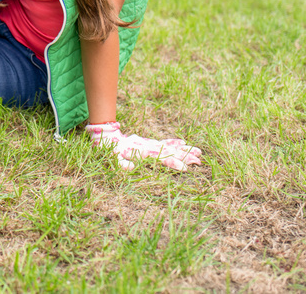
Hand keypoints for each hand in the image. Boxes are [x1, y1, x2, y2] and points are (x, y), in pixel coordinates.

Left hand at [86, 122, 201, 171]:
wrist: (106, 135)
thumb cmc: (108, 150)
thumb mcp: (111, 158)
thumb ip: (120, 164)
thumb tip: (131, 168)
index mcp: (141, 152)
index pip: (160, 158)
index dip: (172, 163)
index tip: (185, 168)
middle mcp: (148, 147)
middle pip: (169, 151)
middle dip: (184, 156)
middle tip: (199, 160)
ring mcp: (149, 144)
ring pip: (169, 146)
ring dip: (183, 150)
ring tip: (199, 152)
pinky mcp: (148, 143)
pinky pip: (164, 142)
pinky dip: (174, 142)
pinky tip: (184, 143)